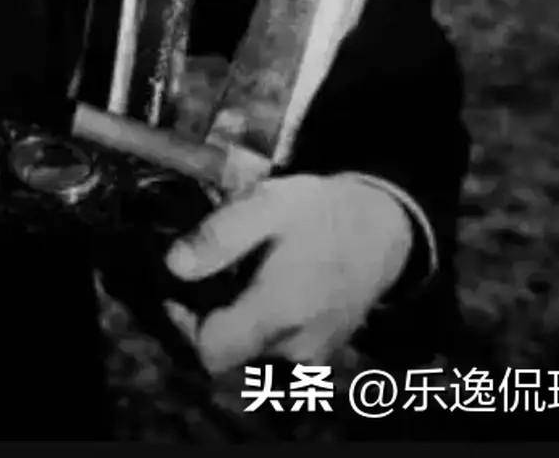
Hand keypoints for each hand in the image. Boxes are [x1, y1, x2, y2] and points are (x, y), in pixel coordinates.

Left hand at [160, 173, 413, 373]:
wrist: (383, 226)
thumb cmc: (320, 213)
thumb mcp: (265, 205)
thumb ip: (219, 237)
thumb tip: (174, 266)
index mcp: (279, 313)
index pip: (213, 352)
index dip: (186, 325)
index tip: (179, 291)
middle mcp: (297, 346)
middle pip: (230, 353)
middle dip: (210, 320)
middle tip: (206, 276)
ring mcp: (315, 354)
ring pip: (253, 353)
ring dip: (236, 324)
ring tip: (236, 280)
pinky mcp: (325, 350)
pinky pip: (279, 351)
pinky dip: (262, 329)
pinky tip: (262, 292)